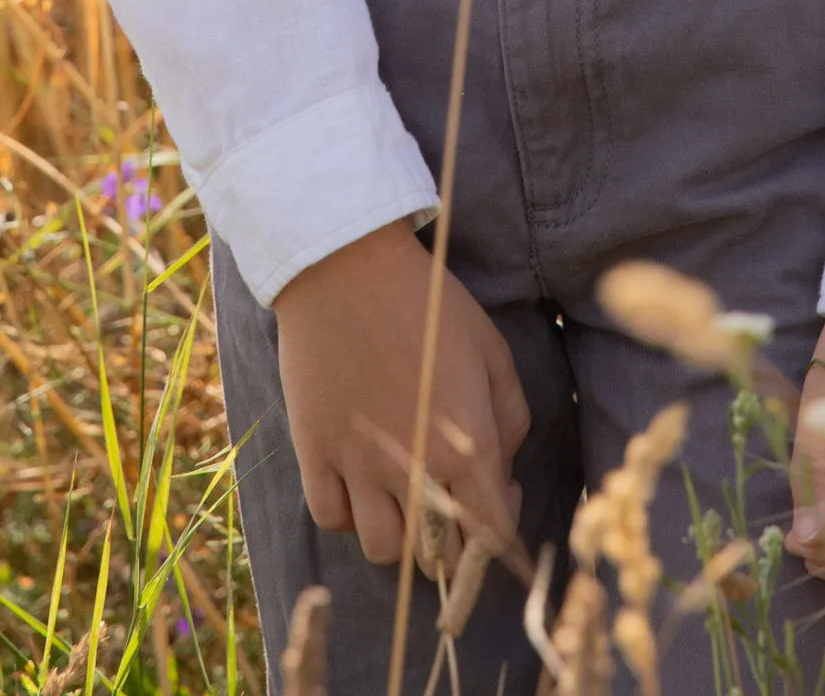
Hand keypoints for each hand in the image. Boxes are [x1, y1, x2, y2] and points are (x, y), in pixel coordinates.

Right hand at [272, 219, 529, 572]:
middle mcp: (413, 469)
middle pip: (439, 559)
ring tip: (405, 496)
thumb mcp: (490, 348)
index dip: (501, 531)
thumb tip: (503, 470)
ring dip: (402, 535)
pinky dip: (350, 512)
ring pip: (384, 551)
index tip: (499, 497)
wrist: (346, 265)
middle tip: (454, 499)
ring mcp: (358, 466)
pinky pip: (332, 518)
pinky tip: (361, 480)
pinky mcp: (315, 453)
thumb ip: (510, 417)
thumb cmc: (428, 301)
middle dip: (455, 542)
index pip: (492, 534)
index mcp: (466, 445)